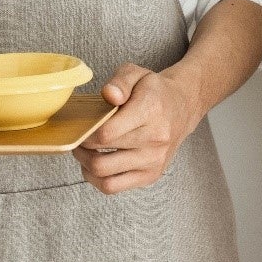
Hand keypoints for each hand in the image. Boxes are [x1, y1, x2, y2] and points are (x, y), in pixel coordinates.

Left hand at [73, 64, 201, 195]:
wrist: (182, 107)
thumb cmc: (154, 91)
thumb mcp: (137, 74)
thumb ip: (120, 82)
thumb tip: (109, 95)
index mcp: (150, 111)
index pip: (107, 134)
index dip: (86, 133)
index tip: (81, 126)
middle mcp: (155, 140)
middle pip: (101, 158)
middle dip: (82, 149)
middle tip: (79, 138)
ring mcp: (153, 161)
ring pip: (104, 175)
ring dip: (86, 165)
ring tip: (85, 151)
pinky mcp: (151, 176)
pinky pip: (113, 187)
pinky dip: (98, 179)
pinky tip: (96, 164)